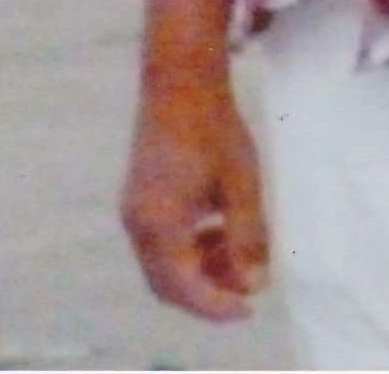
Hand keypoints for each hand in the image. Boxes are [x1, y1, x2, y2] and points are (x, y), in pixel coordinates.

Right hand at [121, 76, 268, 320]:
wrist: (180, 79)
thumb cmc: (215, 129)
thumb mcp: (241, 185)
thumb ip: (247, 237)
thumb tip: (254, 283)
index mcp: (160, 227)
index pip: (185, 289)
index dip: (217, 306)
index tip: (249, 307)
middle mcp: (137, 225)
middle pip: (168, 284)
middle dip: (207, 291)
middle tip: (245, 282)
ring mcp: (133, 209)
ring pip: (163, 262)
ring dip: (198, 267)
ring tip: (237, 249)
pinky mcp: (138, 195)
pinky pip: (159, 240)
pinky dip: (187, 245)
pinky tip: (217, 225)